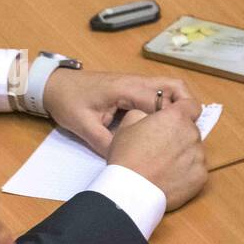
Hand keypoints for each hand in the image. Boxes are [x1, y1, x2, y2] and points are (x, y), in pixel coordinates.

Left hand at [42, 69, 199, 155]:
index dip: (176, 118)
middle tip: (188, 130)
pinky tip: (164, 126)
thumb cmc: (68, 101)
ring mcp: (136, 83)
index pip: (162, 100)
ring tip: (179, 130)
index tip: (182, 138)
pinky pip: (160, 93)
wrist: (55, 85)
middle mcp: (136, 81)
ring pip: (171, 87)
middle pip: (176, 86)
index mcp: (126, 89)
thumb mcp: (83, 126)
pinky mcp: (134, 88)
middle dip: (188, 106)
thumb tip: (126, 161)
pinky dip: (169, 105)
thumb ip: (105, 143)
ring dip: (180, 105)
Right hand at [106, 99, 207, 210]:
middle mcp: (192, 134)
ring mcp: (199, 157)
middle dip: (178, 136)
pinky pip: (195, 170)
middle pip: (190, 130)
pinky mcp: (201, 177)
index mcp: (176, 118)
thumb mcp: (127, 125)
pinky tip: (169, 178)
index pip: (191, 105)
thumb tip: (151, 116)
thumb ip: (144, 113)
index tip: (174, 118)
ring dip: (182, 155)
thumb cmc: (127, 156)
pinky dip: (185, 173)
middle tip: (159, 148)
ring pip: (193, 151)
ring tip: (162, 166)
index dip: (183, 110)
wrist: (132, 191)